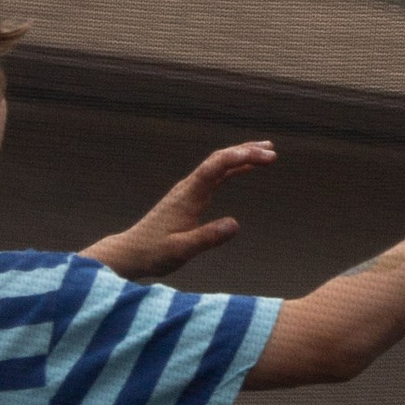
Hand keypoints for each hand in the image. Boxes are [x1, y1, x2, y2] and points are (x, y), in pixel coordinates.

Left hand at [86, 141, 276, 280]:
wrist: (132, 252)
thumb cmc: (154, 252)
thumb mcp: (182, 249)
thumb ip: (207, 237)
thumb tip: (235, 224)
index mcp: (188, 195)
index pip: (216, 167)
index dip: (240, 157)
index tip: (263, 156)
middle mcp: (189, 187)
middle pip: (219, 159)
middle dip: (246, 152)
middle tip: (271, 152)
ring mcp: (189, 190)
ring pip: (218, 165)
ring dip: (241, 156)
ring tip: (266, 152)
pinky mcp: (190, 197)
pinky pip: (215, 176)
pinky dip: (232, 168)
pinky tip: (245, 169)